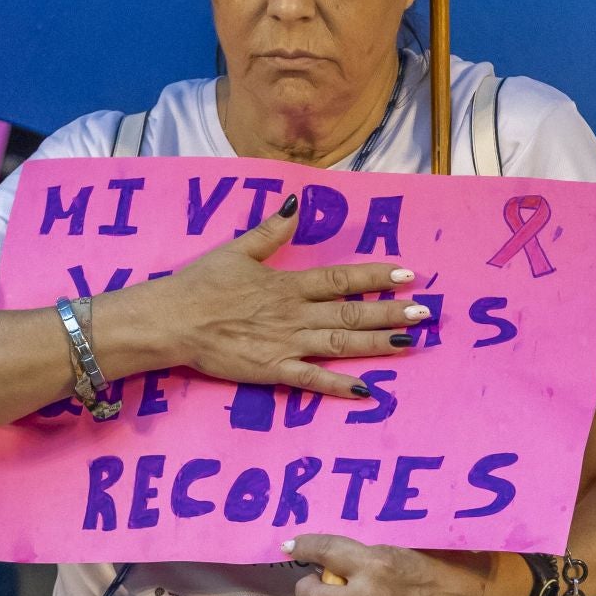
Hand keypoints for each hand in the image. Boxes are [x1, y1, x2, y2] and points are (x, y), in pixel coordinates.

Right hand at [115, 195, 426, 399]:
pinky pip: (312, 380)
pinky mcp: (272, 370)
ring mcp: (286, 343)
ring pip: (341, 343)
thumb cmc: (199, 285)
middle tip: (425, 313)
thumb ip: (270, 232)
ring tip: (410, 344)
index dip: (375, 275)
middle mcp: (294, 313)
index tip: (408, 273)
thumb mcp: (236, 250)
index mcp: (287, 283)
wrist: (170, 321)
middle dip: (390, 312)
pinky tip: (367, 390)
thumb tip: (295, 204)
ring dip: (378, 343)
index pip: (340, 278)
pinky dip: (339, 386)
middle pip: (351, 311)